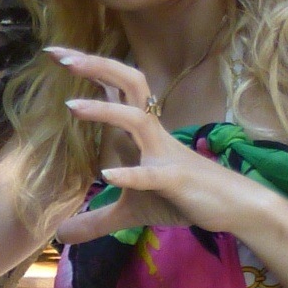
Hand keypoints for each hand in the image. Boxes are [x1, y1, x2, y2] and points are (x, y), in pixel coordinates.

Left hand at [48, 49, 264, 242]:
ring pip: (137, 120)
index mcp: (141, 131)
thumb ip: (95, 220)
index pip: (114, 88)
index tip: (54, 52)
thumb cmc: (183, 197)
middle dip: (95, 66)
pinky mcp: (176, 181)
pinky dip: (131, 175)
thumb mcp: (131, 212)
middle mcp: (152, 133)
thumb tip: (61, 235)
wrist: (233, 206)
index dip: (88, 66)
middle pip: (128, 83)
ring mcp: (165, 155)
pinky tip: (107, 175)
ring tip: (70, 106)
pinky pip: (152, 175)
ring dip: (105, 112)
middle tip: (59, 56)